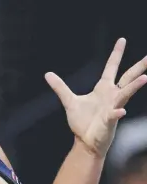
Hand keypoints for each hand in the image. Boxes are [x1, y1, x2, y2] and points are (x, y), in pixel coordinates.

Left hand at [45, 39, 146, 156]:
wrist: (85, 143)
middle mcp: (112, 96)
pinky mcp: (110, 121)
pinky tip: (121, 111)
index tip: (122, 40)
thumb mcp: (70, 102)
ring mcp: (113, 107)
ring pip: (126, 93)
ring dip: (135, 86)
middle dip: (139, 67)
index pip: (112, 67)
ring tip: (145, 78)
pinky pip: (115, 115)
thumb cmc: (82, 124)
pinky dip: (117, 113)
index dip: (116, 54)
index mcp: (103, 89)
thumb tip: (47, 74)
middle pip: (128, 77)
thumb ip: (60, 88)